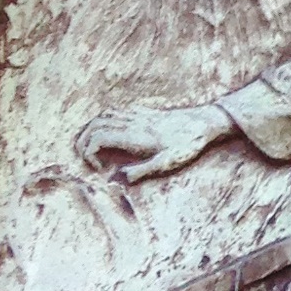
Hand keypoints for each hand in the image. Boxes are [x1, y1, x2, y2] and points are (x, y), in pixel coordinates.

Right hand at [79, 101, 236, 182]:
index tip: (100, 170)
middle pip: (94, 124)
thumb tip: (116, 179)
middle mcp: (133, 121)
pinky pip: (118, 111)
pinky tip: (113, 136)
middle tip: (88, 161)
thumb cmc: (189, 144)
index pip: (97, 137)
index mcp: (134, 135)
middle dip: (82, 142)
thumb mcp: (167, 163)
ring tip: (94, 149)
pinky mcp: (146, 112)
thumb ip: (141, 172)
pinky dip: (106, 121)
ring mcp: (139, 114)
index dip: (88, 154)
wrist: (207, 122)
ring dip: (92, 130)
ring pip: (104, 115)